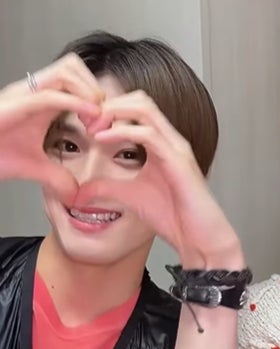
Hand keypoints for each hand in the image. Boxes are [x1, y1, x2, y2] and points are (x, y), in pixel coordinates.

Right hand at [0, 53, 102, 201]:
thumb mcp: (35, 168)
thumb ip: (57, 176)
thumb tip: (74, 193)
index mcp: (42, 101)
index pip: (76, 80)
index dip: (97, 96)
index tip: (106, 123)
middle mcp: (34, 92)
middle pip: (73, 66)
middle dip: (95, 88)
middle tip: (104, 117)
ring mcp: (24, 94)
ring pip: (66, 72)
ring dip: (88, 92)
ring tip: (97, 118)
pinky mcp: (15, 105)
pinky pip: (50, 95)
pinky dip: (76, 104)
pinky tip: (91, 118)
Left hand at [76, 91, 242, 268]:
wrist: (198, 237)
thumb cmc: (175, 218)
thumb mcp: (129, 198)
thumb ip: (106, 189)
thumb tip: (79, 192)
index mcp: (162, 145)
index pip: (135, 109)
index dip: (108, 111)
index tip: (86, 126)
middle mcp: (170, 141)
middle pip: (139, 99)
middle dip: (108, 105)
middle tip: (87, 122)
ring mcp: (176, 148)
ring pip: (144, 108)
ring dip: (113, 112)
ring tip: (93, 127)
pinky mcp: (178, 161)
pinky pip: (147, 134)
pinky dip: (121, 132)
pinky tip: (102, 139)